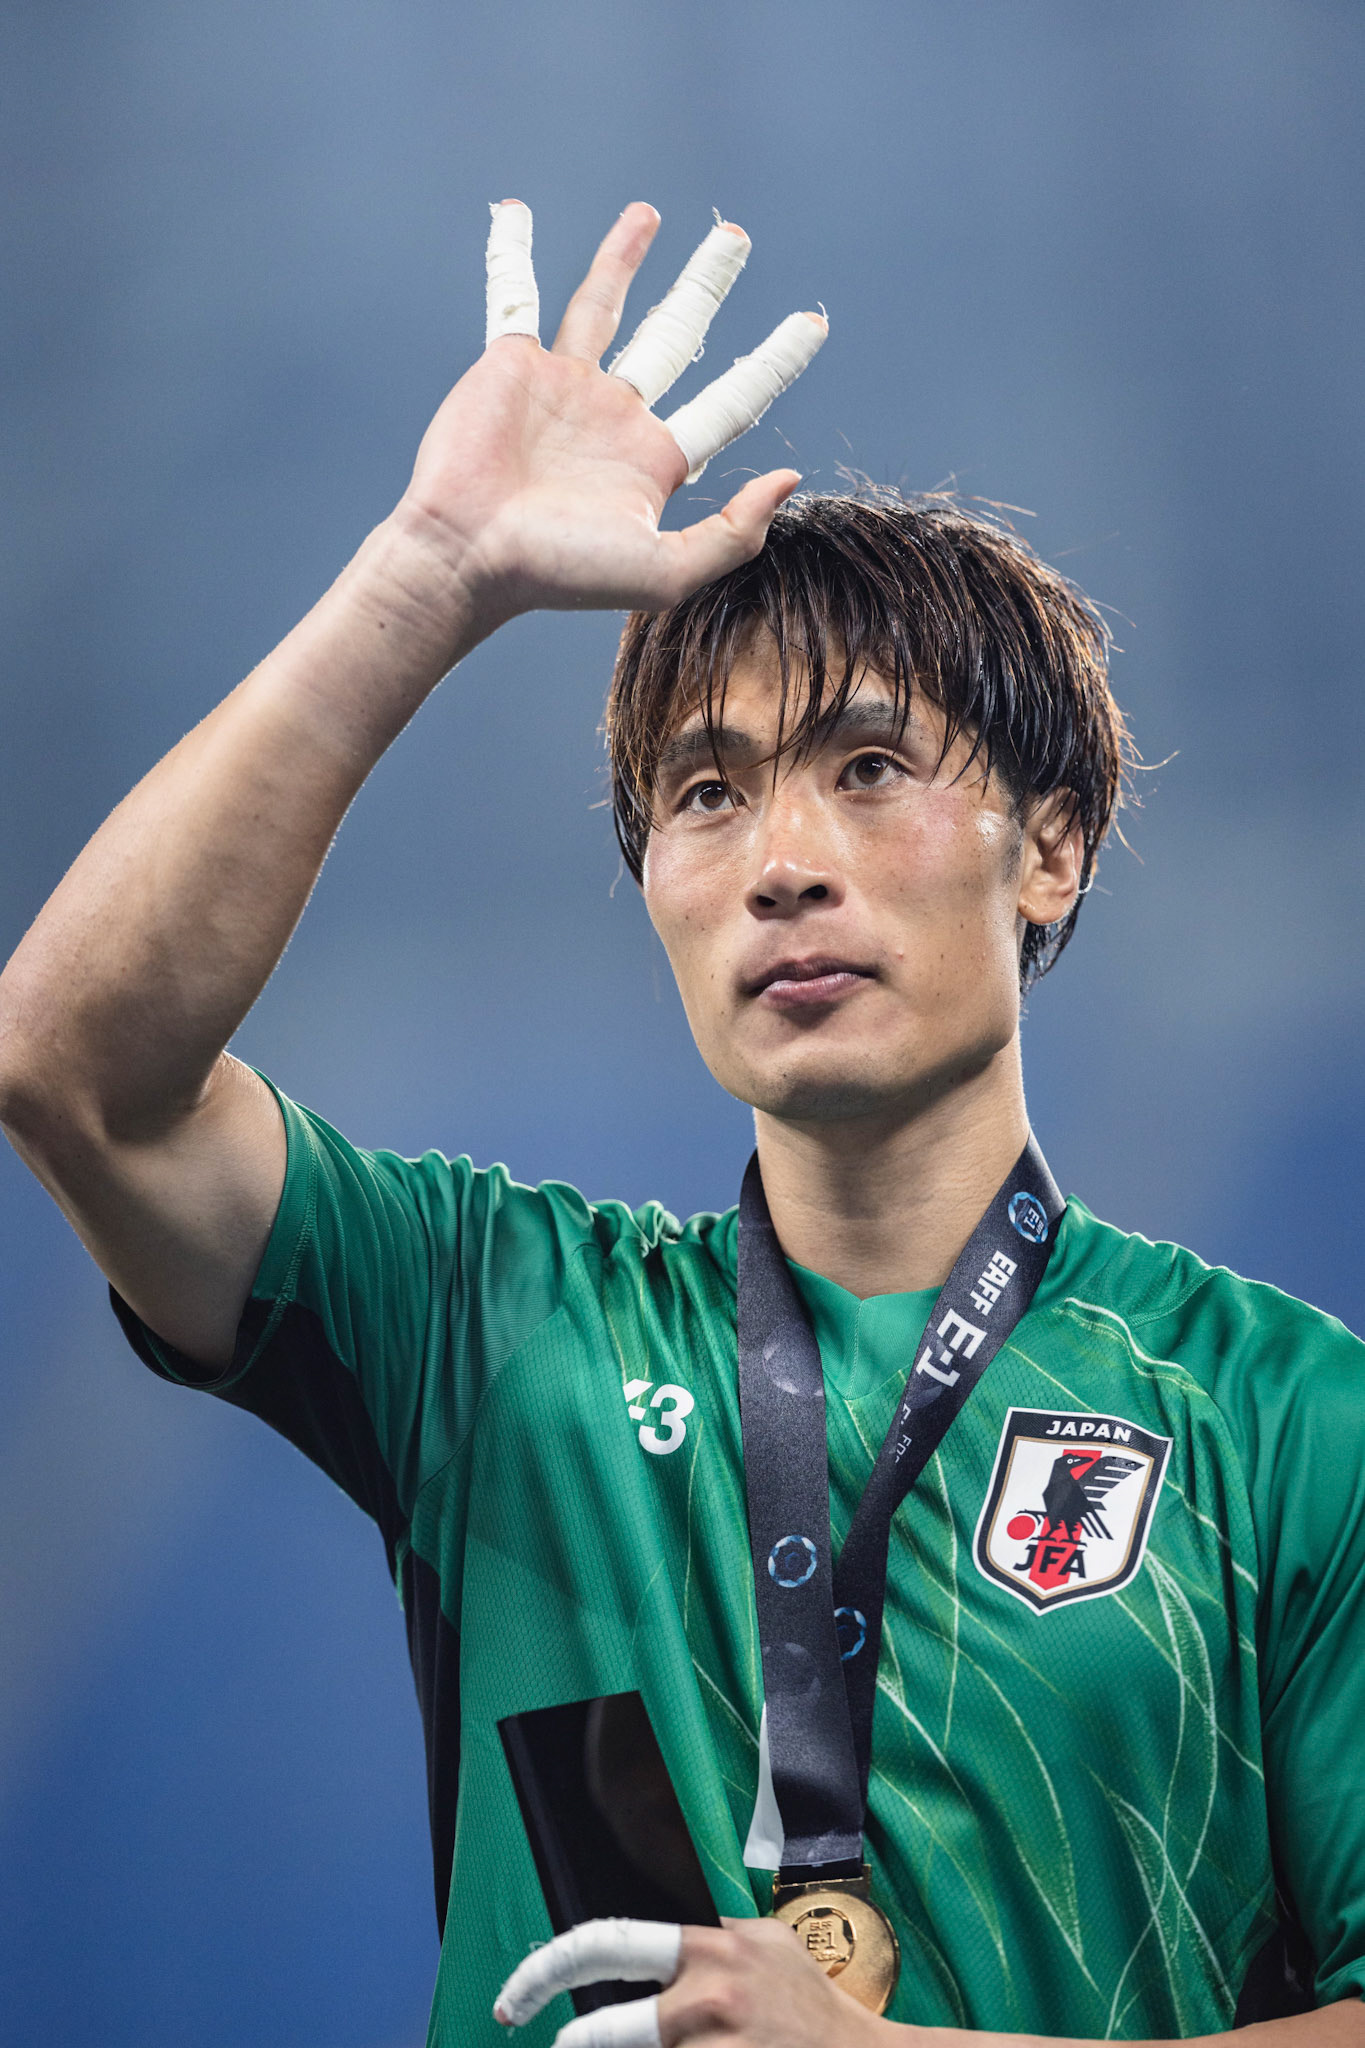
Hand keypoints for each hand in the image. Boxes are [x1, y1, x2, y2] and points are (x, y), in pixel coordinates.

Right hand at [389, 201, 826, 639]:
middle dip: (706, 284)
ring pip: (603, 302)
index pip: (731, 400)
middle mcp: (614, 415)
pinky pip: (514, 296)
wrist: (471, 558)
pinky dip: (510, 254)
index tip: (813, 323)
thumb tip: (788, 479)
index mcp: (655, 459)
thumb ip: (731, 535)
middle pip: (675, 333)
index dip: (773, 362)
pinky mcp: (510, 365)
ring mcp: (563, 386)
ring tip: (649, 212)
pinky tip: (513, 212)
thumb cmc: (562, 575)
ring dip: (624, 254)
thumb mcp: (666, 572)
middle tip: (736, 238)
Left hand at [494, 1915, 888, 2047]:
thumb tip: (660, 1940)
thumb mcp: (769, 1943)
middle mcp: (706, 2003)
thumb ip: (716, 1935)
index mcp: (710, 1952)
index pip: (609, 1942)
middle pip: (604, 2034)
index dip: (547, 1969)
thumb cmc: (813, 2008)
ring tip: (684, 2047)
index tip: (516, 1999)